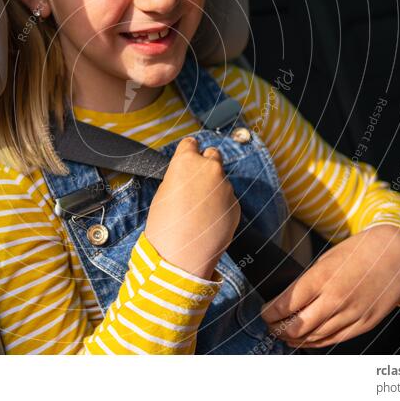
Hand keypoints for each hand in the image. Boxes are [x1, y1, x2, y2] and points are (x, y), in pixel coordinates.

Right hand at [144, 136, 240, 279]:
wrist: (180, 256)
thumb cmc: (164, 226)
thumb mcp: (163, 192)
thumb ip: (179, 176)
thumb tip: (188, 176)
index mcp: (187, 161)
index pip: (191, 143)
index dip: (188, 153)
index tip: (188, 159)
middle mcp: (210, 169)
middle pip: (213, 155)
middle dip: (206, 165)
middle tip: (196, 183)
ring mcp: (226, 187)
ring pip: (221, 180)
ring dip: (214, 189)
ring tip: (199, 210)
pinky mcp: (236, 205)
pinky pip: (228, 199)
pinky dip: (221, 206)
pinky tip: (209, 221)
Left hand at [261, 224, 399, 347]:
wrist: (396, 252)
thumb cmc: (358, 252)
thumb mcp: (326, 260)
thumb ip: (308, 282)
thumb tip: (287, 301)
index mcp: (321, 278)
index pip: (286, 305)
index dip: (270, 313)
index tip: (264, 312)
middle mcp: (336, 299)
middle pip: (297, 327)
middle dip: (278, 329)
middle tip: (270, 326)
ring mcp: (352, 314)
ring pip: (315, 337)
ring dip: (295, 339)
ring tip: (285, 335)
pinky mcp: (365, 324)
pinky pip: (335, 340)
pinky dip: (317, 342)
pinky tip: (307, 339)